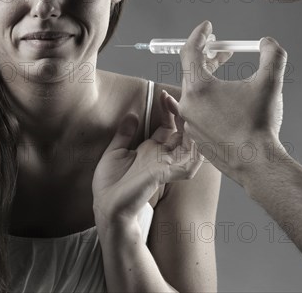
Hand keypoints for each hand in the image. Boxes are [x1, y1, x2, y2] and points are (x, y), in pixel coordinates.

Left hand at [92, 94, 202, 228]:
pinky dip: (195, 152)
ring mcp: (166, 166)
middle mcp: (162, 157)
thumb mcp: (115, 151)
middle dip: (182, 114)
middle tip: (174, 97)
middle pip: (182, 133)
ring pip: (191, 147)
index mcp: (151, 150)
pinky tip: (194, 136)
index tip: (163, 95)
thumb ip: (125, 134)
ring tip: (188, 111)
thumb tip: (132, 115)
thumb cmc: (110, 183)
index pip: (167, 126)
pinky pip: (189, 164)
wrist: (106, 206)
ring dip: (192, 129)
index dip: (168, 111)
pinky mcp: (165, 174)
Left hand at [177, 21, 287, 184]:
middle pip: (192, 71)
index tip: (207, 26)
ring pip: (195, 93)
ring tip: (228, 78)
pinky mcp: (193, 137)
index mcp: (198, 88)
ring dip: (210, 81)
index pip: (190, 51)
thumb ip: (272, 55)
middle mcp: (187, 104)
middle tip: (223, 51)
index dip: (199, 35)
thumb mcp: (270, 83)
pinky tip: (228, 105)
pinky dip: (210, 103)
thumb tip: (267, 42)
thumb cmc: (260, 124)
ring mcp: (188, 123)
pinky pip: (198, 113)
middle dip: (208, 57)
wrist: (257, 164)